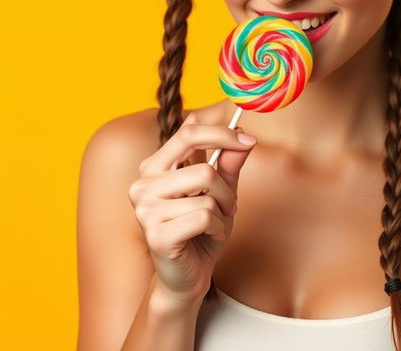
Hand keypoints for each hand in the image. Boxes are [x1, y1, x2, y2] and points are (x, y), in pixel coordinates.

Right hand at [127, 113, 256, 301]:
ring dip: (222, 209)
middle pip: (202, 167)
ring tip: (216, 222)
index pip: (188, 132)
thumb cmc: (202, 229)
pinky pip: (203, 217)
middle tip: (231, 203)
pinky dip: (216, 226)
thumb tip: (244, 135)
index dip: (222, 134)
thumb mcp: (221, 191)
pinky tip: (208, 235)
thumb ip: (229, 164)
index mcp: (155, 166)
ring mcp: (145, 209)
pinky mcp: (155, 234)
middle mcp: (144, 184)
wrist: (189, 276)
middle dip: (226, 187)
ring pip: (206, 193)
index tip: (249, 140)